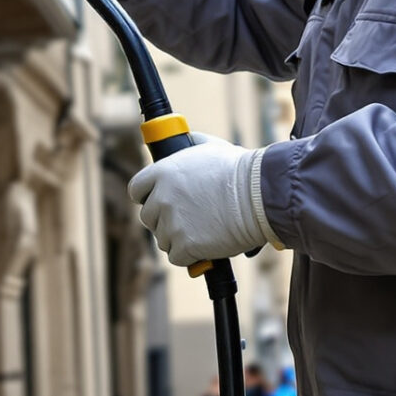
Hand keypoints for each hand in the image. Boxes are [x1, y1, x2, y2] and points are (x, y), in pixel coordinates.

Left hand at [128, 136, 274, 266]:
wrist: (259, 196)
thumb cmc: (239, 170)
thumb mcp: (210, 146)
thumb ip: (192, 143)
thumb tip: (187, 139)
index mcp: (162, 172)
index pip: (136, 190)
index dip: (147, 197)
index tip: (157, 201)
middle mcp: (162, 198)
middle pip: (148, 217)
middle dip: (164, 220)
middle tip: (186, 220)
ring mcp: (172, 223)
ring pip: (162, 239)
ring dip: (178, 239)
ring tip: (200, 231)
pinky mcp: (186, 246)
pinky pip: (177, 257)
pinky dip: (189, 256)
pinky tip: (203, 246)